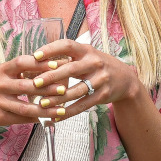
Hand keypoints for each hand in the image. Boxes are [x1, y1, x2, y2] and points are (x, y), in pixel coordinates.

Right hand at [0, 55, 56, 127]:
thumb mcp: (4, 73)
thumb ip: (23, 69)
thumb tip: (51, 64)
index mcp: (2, 70)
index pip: (22, 63)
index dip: (39, 64)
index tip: (56, 65)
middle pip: (26, 86)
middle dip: (47, 88)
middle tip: (63, 89)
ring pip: (26, 107)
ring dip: (45, 109)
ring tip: (61, 110)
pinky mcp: (0, 117)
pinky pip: (21, 119)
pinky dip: (36, 119)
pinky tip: (49, 119)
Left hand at [26, 39, 148, 119]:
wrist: (125, 79)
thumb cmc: (97, 66)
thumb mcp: (86, 56)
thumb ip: (66, 58)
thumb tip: (38, 61)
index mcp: (86, 50)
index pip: (67, 45)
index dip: (50, 49)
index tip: (35, 56)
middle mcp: (94, 63)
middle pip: (70, 69)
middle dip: (51, 76)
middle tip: (35, 83)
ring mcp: (100, 79)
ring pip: (76, 91)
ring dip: (58, 99)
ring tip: (42, 104)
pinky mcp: (103, 95)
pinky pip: (83, 105)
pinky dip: (69, 112)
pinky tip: (56, 116)